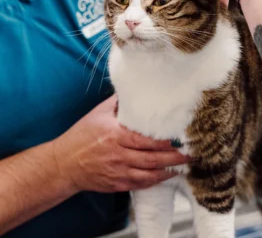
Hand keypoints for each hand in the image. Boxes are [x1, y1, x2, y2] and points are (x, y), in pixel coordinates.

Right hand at [52, 96, 187, 192]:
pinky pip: (140, 184)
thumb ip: (118, 101)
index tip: (180, 137)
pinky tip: (167, 175)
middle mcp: (118, 154)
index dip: (163, 140)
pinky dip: (155, 180)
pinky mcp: (117, 184)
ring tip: (185, 164)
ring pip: (148, 174)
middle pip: (151, 158)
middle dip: (174, 156)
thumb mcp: (98, 113)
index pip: (144, 139)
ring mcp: (118, 171)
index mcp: (115, 135)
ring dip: (169, 170)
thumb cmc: (81, 136)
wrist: (63, 164)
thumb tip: (136, 86)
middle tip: (191, 152)